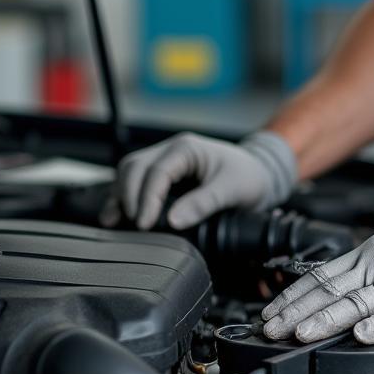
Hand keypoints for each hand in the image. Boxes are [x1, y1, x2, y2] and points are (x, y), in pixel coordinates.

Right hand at [101, 131, 296, 230]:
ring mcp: (164, 160)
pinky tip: (115, 216)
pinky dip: (123, 198)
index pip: (157, 171)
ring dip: (120, 196)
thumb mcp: (232, 190)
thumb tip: (173, 221)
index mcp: (187, 148)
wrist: (258, 174)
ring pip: (129, 172)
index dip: (147, 199)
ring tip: (116, 223)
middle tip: (134, 226)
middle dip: (128, 197)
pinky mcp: (162, 174)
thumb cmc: (248, 177)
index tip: (145, 224)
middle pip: (135, 167)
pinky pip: (135, 181)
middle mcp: (171, 150)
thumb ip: (204, 203)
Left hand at [261, 190, 373, 343]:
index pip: (319, 276)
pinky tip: (361, 336)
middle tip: (270, 329)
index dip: (291, 296)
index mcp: (367, 255)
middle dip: (295, 312)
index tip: (268, 313)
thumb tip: (326, 303)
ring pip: (355, 302)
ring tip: (301, 333)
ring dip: (325, 319)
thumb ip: (362, 280)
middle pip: (328, 289)